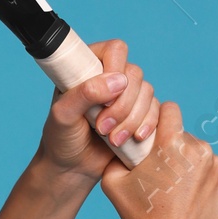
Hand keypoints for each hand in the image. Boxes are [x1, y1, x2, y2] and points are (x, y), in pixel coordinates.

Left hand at [36, 38, 158, 182]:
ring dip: (133, 119)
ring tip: (113, 139)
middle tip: (102, 128)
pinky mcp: (139, 113)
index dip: (115, 71)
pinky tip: (134, 138)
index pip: (115, 50)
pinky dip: (148, 124)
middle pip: (134, 74)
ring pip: (147, 92)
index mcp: (89, 66)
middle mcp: (110, 75)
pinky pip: (156, 109)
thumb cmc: (61, 139)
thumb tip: (117, 82)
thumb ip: (84, 94)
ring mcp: (126, 94)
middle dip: (122, 105)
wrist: (71, 168)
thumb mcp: (64, 115)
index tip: (103, 101)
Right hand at [100, 100, 217, 218]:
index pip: (170, 110)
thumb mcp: (113, 182)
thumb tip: (121, 141)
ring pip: (202, 156)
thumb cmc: (139, 218)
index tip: (156, 135)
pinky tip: (192, 200)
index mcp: (172, 143)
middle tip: (163, 176)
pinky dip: (206, 182)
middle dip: (175, 150)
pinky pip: (217, 173)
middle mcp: (200, 149)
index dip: (160, 120)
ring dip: (192, 166)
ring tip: (177, 193)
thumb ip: (117, 154)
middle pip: (186, 137)